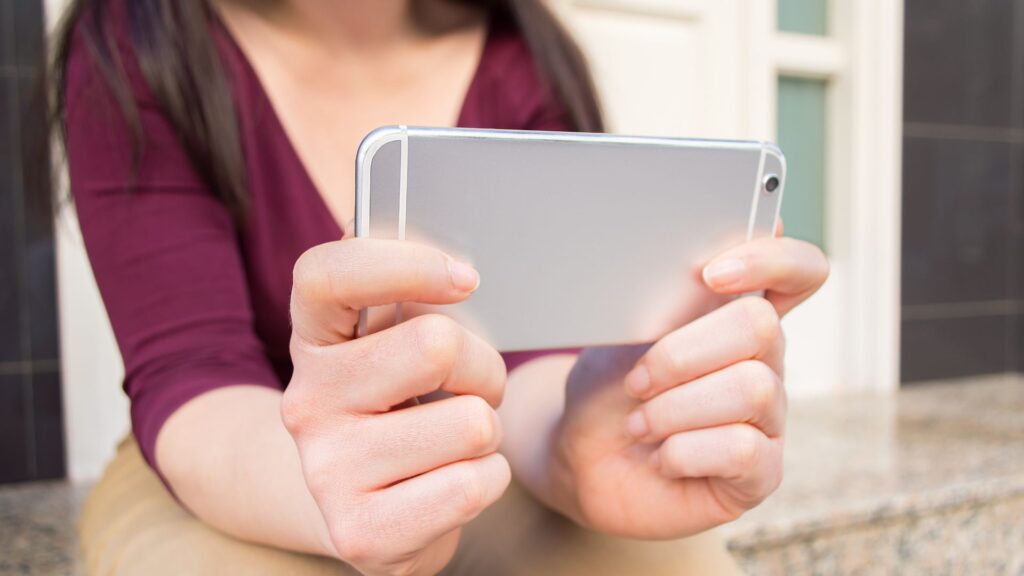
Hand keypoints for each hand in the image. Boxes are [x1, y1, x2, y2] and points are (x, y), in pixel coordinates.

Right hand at [285, 239, 510, 575]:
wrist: (368, 509)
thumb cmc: (401, 405)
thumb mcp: (394, 339)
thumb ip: (410, 286)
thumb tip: (434, 251)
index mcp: (313, 338)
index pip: (327, 275)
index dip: (404, 263)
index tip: (465, 278)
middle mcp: (306, 400)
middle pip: (436, 345)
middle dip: (482, 367)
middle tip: (468, 388)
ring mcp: (326, 469)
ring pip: (471, 423)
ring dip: (487, 431)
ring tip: (453, 441)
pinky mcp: (360, 532)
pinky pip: (472, 485)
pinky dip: (488, 479)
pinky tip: (452, 480)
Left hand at [549, 236, 827, 538]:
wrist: (582, 462)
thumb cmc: (608, 391)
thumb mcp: (625, 334)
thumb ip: (671, 296)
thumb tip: (715, 252)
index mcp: (736, 317)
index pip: (800, 271)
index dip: (773, 261)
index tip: (711, 274)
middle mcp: (765, 363)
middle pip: (762, 326)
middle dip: (681, 353)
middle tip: (637, 380)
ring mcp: (769, 419)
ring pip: (752, 388)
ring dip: (675, 407)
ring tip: (639, 424)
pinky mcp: (761, 472)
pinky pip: (741, 449)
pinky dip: (683, 451)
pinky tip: (661, 458)